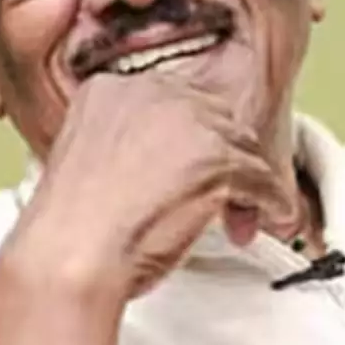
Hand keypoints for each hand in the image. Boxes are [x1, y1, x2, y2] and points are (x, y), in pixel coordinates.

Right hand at [11, 68, 297, 302]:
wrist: (71, 255)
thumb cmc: (70, 228)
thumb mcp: (86, 160)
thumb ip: (124, 144)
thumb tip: (159, 161)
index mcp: (111, 89)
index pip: (173, 99)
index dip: (188, 135)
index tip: (193, 160)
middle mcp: (151, 93)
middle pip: (212, 115)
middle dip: (220, 153)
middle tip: (223, 188)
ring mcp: (187, 123)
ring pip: (241, 144)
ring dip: (248, 177)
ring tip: (249, 206)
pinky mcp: (216, 159)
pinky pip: (262, 176)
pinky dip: (272, 199)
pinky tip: (273, 213)